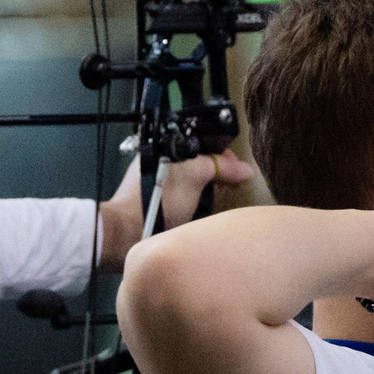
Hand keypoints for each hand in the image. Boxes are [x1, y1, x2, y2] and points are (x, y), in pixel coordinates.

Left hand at [97, 149, 258, 270]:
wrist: (126, 232)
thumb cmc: (160, 199)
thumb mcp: (194, 176)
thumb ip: (220, 167)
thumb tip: (247, 170)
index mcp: (166, 147)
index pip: (204, 141)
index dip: (224, 154)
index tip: (237, 171)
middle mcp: (162, 161)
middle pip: (202, 162)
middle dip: (219, 173)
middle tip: (230, 187)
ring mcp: (160, 182)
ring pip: (196, 180)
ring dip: (210, 190)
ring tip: (219, 200)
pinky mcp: (159, 202)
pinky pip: (187, 196)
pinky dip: (199, 201)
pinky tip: (205, 210)